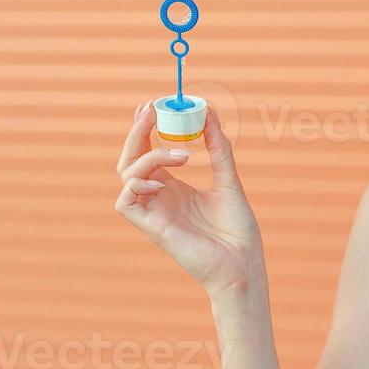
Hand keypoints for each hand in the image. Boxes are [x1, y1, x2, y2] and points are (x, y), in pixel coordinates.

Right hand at [114, 98, 264, 298]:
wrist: (243, 263)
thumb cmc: (237, 230)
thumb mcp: (229, 180)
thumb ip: (219, 148)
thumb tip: (210, 114)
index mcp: (174, 188)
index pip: (148, 152)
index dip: (146, 129)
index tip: (154, 105)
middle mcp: (159, 198)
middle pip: (131, 159)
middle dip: (137, 133)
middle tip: (151, 110)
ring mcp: (153, 212)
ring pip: (127, 175)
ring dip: (148, 156)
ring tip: (183, 154)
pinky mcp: (151, 228)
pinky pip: (125, 201)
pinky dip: (137, 184)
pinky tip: (162, 181)